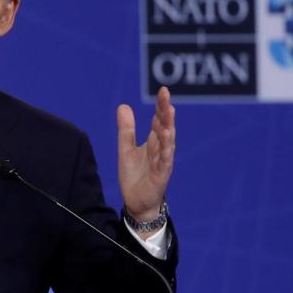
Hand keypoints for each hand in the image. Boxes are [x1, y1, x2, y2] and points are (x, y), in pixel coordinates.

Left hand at [117, 86, 175, 222]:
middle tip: (166, 94)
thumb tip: (123, 106)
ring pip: (167, 140)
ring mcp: (162, 161)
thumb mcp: (125, 149)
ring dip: (168, 125)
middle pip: (164, 126)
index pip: (158, 120)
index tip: (163, 91)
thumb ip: (126, 129)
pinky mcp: (161, 174)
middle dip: (166, 111)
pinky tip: (166, 136)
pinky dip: (166, 148)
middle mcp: (160, 149)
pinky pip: (165, 159)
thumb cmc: (135, 176)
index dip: (160, 106)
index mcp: (153, 142)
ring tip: (168, 111)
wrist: (136, 202)